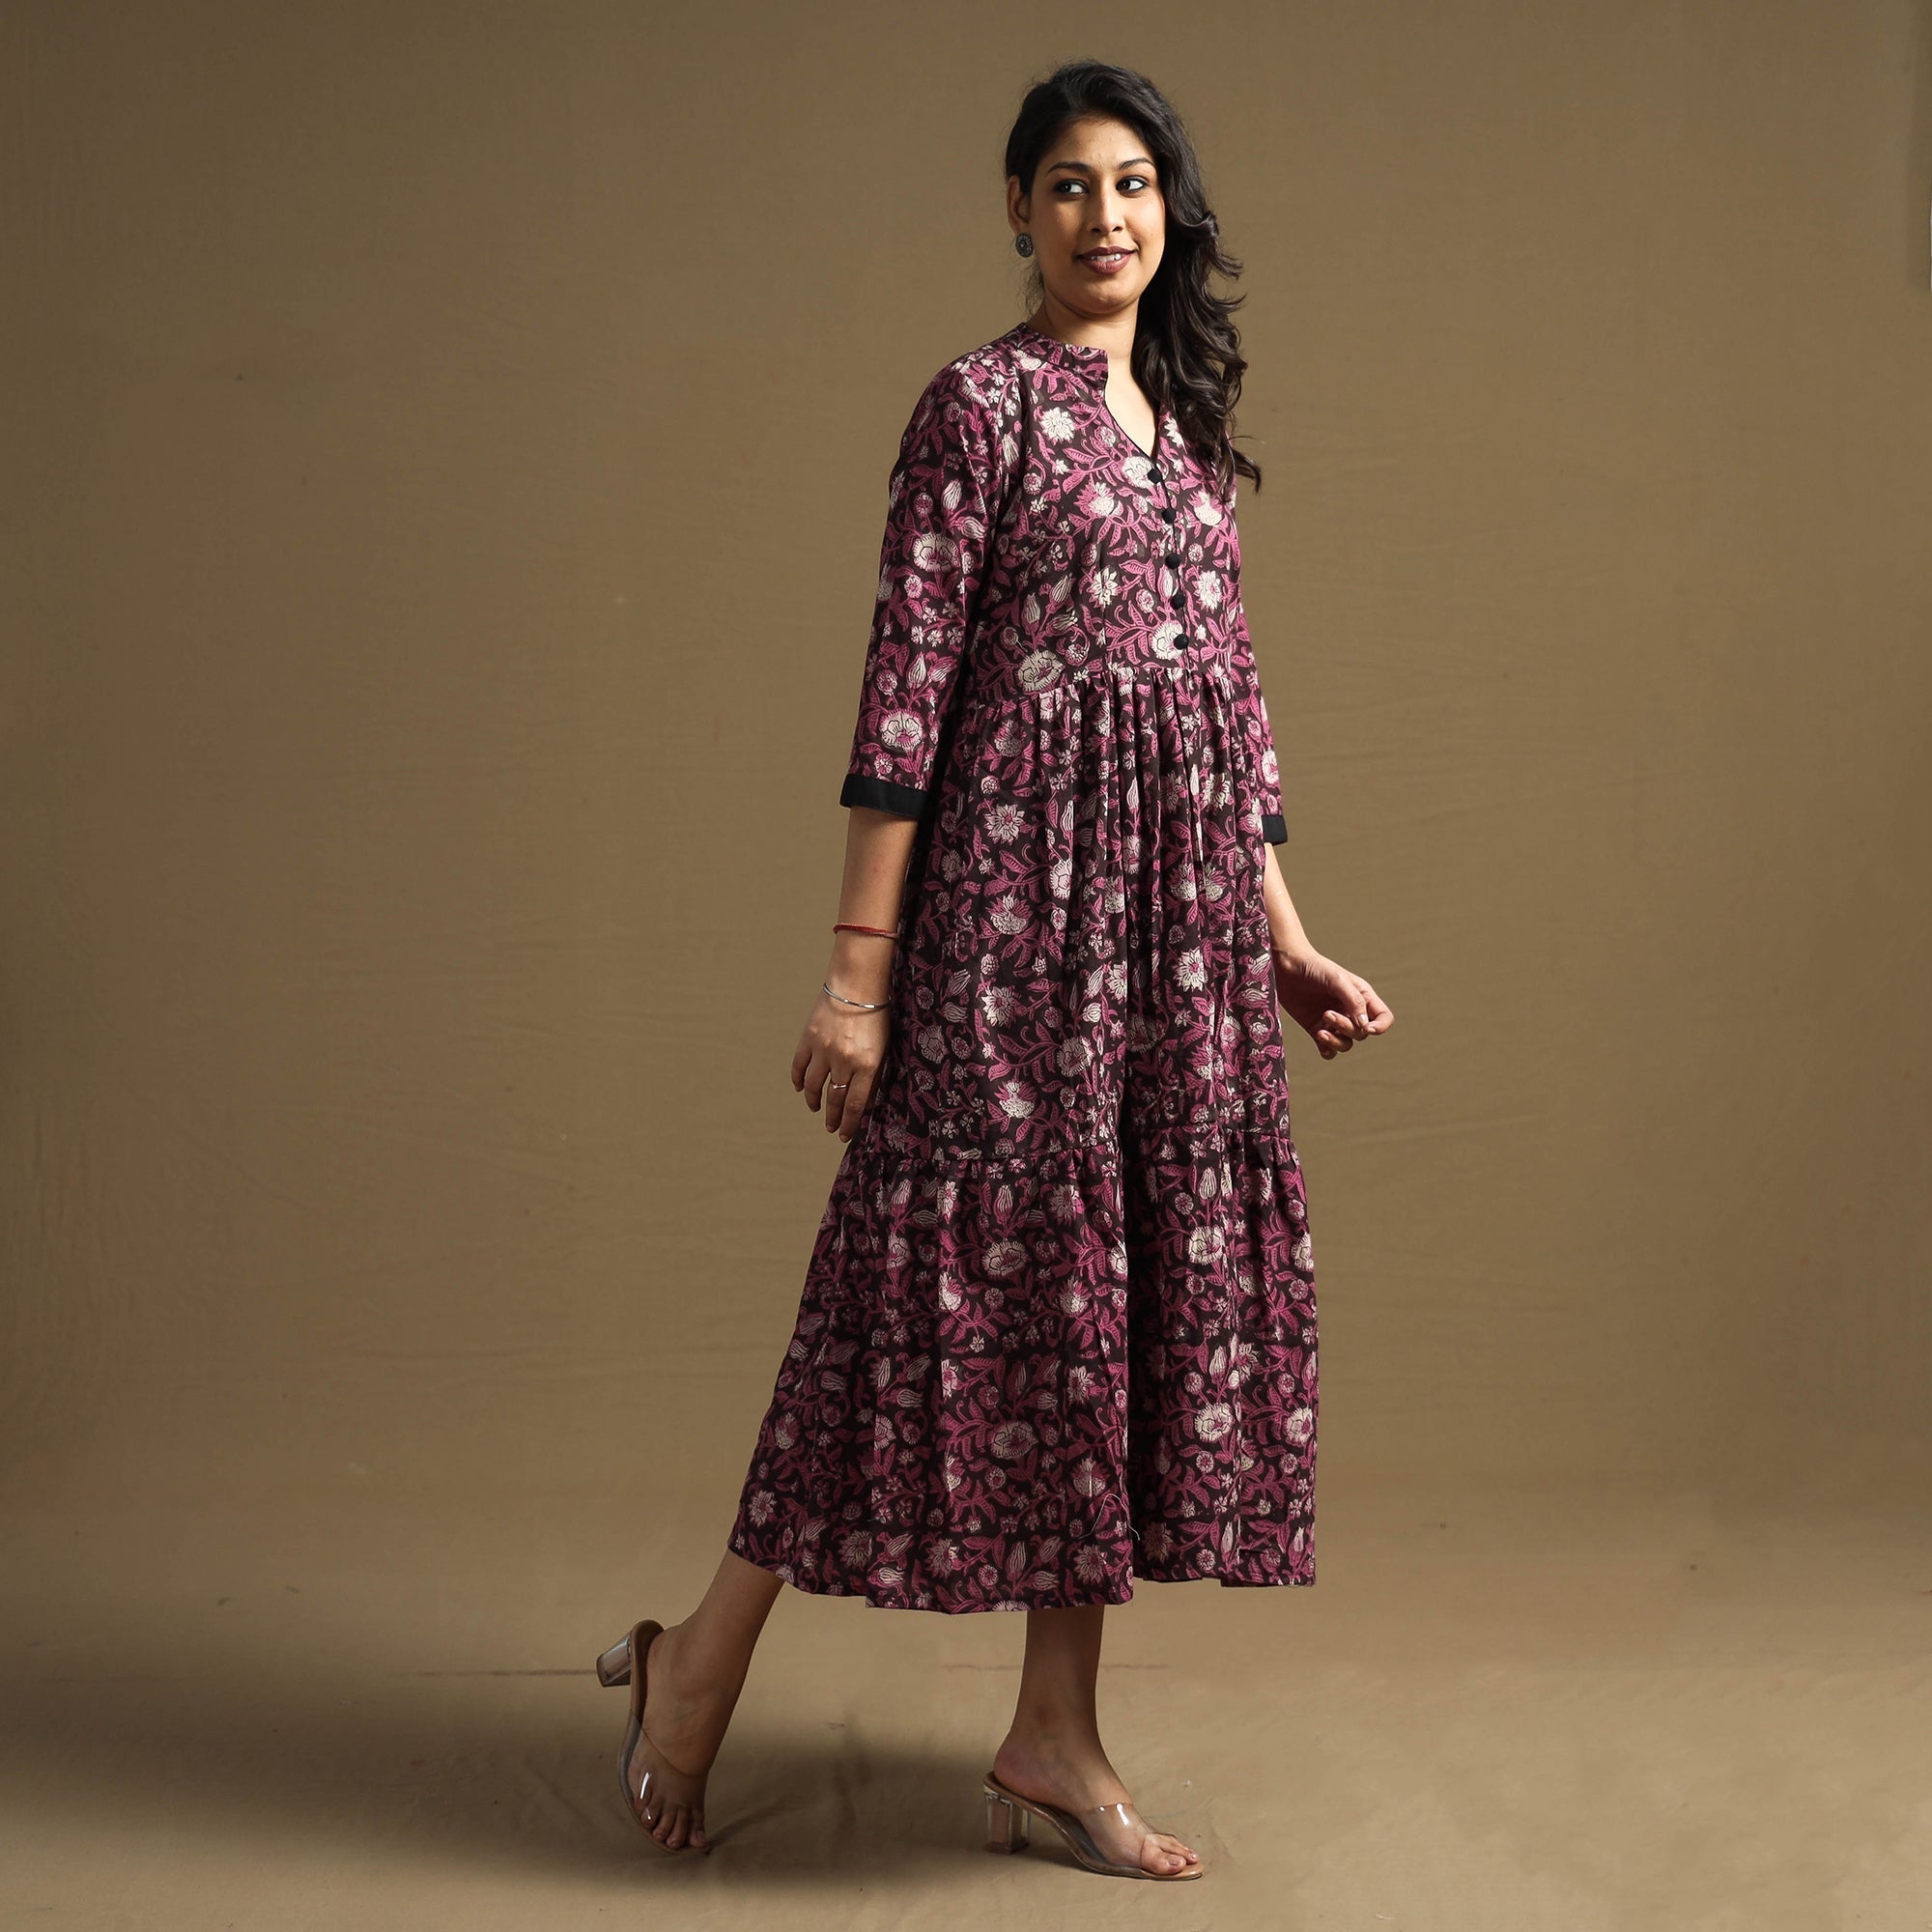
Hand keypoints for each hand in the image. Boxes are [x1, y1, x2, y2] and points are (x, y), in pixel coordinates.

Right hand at [792, 989, 891, 1140]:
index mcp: (868, 1065)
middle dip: (832, 1118)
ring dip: (814, 1102)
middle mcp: (844, 1061)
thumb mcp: (884, 1048)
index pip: (855, 1105)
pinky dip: (799, 1080)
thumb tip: (866, 1103)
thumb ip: (875, 1075)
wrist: (856, 985)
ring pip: (814, 1087)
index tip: (844, 1134)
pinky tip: (801, 1088)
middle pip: (835, 1099)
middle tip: (831, 1128)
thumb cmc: (876, 1016)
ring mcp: (823, 1050)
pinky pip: (799, 1066)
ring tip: (816, 1109)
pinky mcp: (808, 1039)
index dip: (849, 1124)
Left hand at [1271, 946, 1392, 1059]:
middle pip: (1362, 1033)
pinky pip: (1328, 1050)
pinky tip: (1318, 1037)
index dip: (1380, 1027)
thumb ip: (1354, 1001)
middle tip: (1327, 1014)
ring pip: (1346, 1044)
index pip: (1383, 1018)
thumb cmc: (1315, 968)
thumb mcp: (1338, 980)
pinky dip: (1326, 1050)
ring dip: (1336, 1041)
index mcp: (1362, 997)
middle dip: (1347, 1028)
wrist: (1287, 967)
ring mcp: (1333, 1022)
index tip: (1367, 1027)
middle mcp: (1350, 1011)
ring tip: (1320, 1031)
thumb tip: (1365, 1027)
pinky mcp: (1316, 1029)